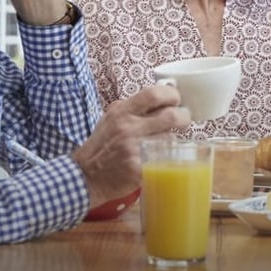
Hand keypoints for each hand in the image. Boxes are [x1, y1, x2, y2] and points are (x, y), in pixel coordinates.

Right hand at [71, 85, 190, 206]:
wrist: (86, 175)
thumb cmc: (101, 145)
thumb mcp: (110, 118)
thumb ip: (132, 107)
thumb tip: (160, 96)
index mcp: (121, 112)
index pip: (154, 94)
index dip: (171, 94)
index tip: (176, 99)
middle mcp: (128, 128)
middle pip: (171, 116)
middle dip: (184, 117)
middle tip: (183, 120)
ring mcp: (134, 150)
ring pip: (171, 138)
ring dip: (173, 139)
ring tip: (166, 141)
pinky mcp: (139, 169)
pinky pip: (164, 159)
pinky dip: (166, 158)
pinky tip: (160, 158)